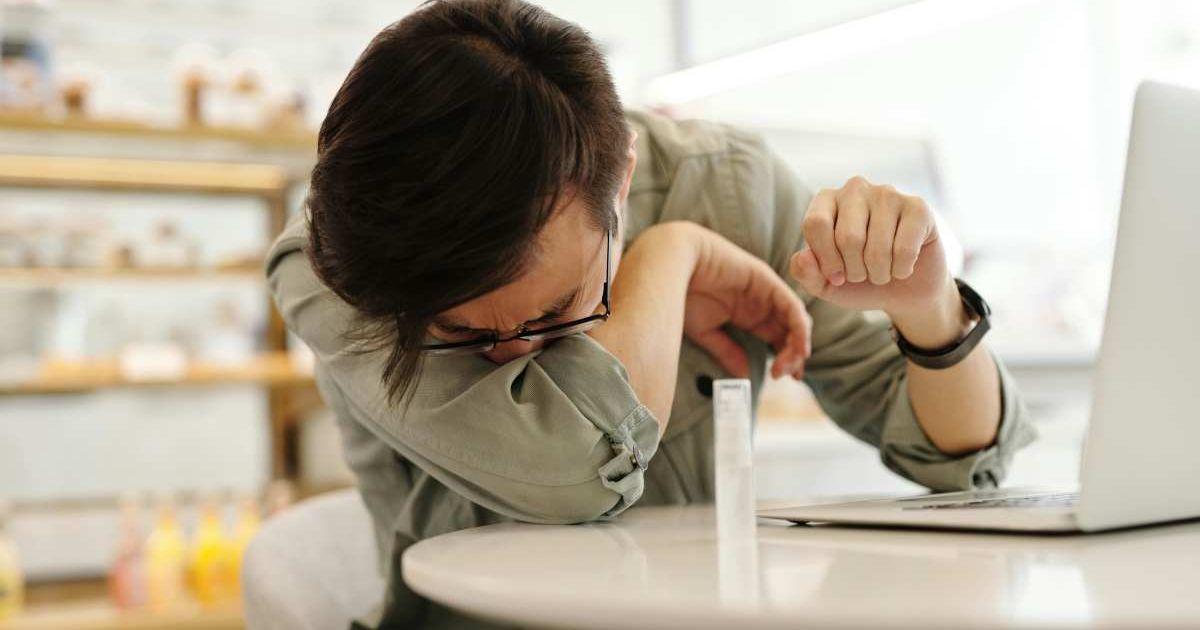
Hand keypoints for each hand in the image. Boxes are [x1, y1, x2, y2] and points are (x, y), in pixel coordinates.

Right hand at [683, 224, 810, 379]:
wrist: (671, 265)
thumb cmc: (682, 294)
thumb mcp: (706, 332)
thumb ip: (727, 351)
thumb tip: (744, 374)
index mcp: (748, 315)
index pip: (776, 339)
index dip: (784, 359)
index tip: (781, 378)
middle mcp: (761, 304)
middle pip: (789, 332)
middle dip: (793, 356)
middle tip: (788, 376)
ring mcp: (766, 292)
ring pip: (795, 320)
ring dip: (797, 344)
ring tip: (789, 364)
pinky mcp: (767, 281)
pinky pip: (791, 306)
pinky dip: (799, 327)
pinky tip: (798, 345)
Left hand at [788, 176, 960, 335]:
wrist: (904, 291)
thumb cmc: (859, 282)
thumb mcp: (824, 285)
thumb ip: (805, 273)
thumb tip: (803, 257)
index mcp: (826, 200)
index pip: (816, 224)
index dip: (826, 260)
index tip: (836, 276)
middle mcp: (855, 188)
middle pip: (848, 237)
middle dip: (855, 270)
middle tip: (863, 275)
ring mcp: (888, 194)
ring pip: (877, 246)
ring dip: (879, 273)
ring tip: (882, 272)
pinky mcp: (918, 207)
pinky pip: (904, 249)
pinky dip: (902, 270)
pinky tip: (903, 267)